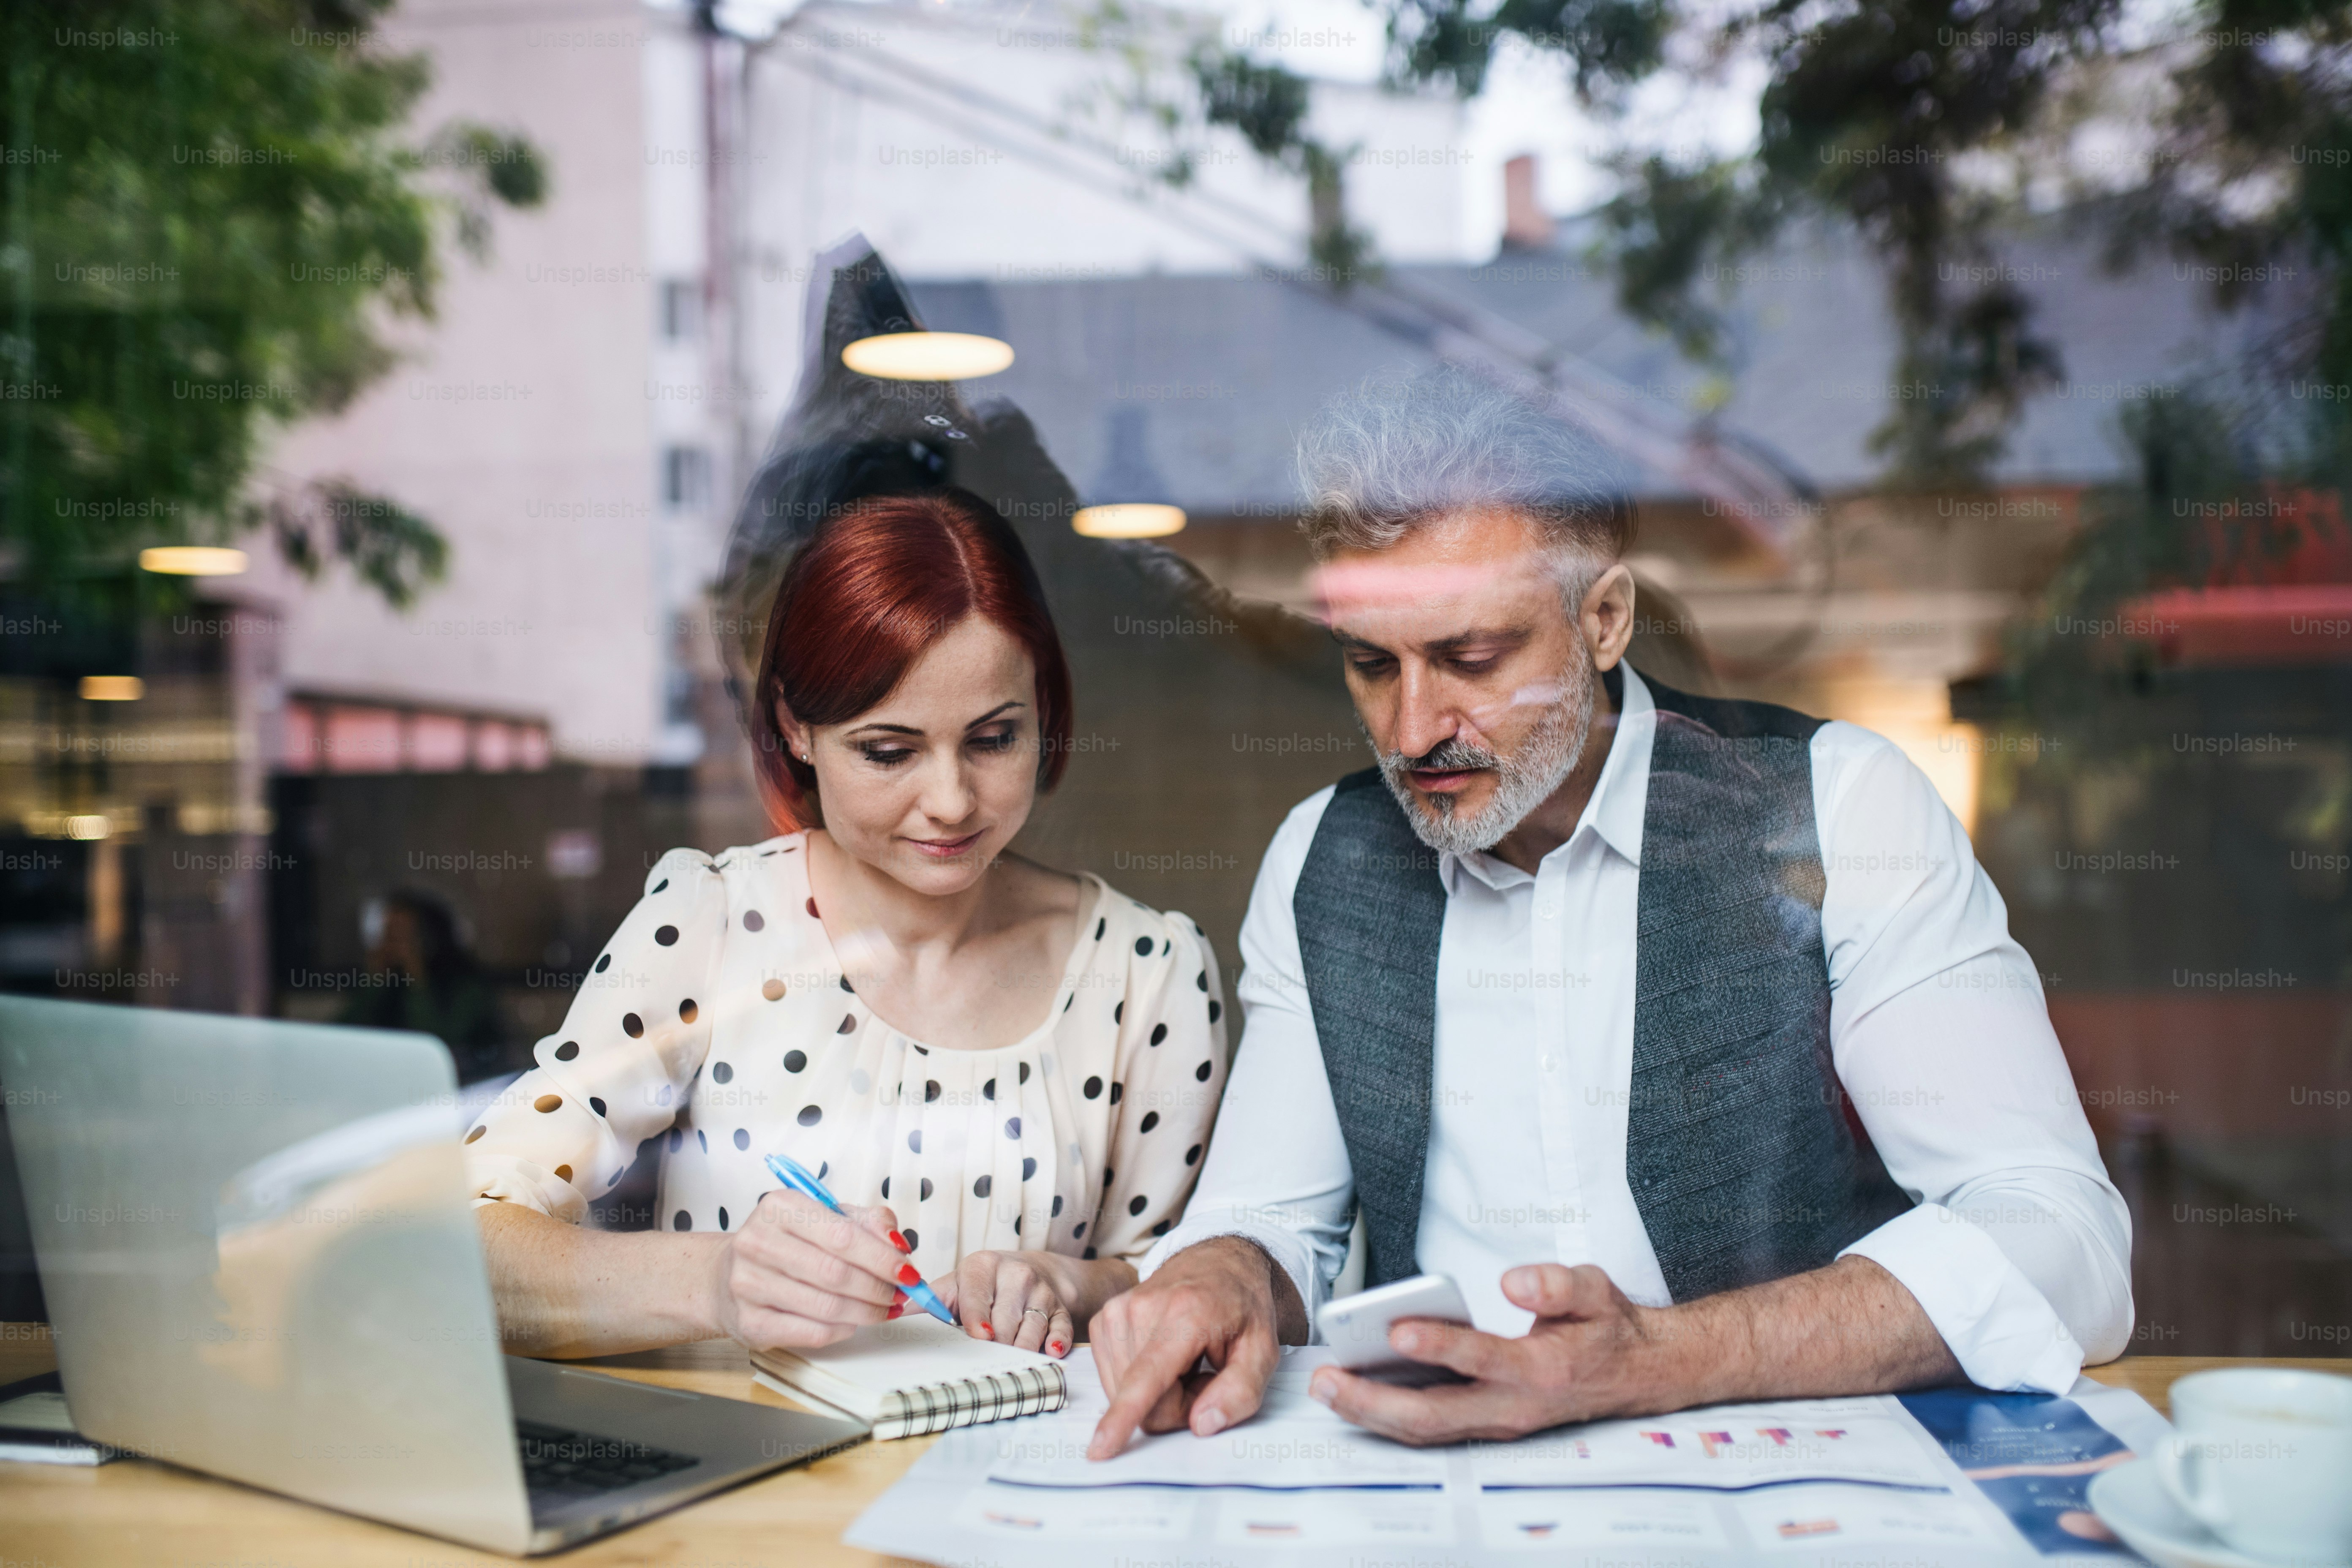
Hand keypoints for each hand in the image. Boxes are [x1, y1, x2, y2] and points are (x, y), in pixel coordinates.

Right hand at [708, 1189, 913, 1351]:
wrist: (728, 1274)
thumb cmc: (788, 1242)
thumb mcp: (826, 1217)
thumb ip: (867, 1221)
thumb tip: (898, 1244)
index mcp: (778, 1207)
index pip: (842, 1236)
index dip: (882, 1257)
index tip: (907, 1271)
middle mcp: (757, 1242)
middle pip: (836, 1274)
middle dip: (878, 1288)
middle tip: (900, 1294)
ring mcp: (748, 1285)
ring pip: (827, 1307)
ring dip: (866, 1312)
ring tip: (884, 1309)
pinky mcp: (749, 1323)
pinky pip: (811, 1333)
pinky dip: (842, 1330)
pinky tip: (853, 1322)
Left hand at [936, 1250, 1077, 1356]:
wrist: (1030, 1271)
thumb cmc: (984, 1285)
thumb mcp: (955, 1285)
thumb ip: (927, 1302)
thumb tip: (892, 1320)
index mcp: (982, 1266)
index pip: (977, 1293)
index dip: (976, 1316)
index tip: (979, 1335)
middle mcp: (1015, 1275)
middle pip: (1004, 1319)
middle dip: (996, 1344)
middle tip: (987, 1362)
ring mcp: (1041, 1292)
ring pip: (1031, 1328)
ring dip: (1021, 1350)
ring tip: (1013, 1365)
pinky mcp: (1060, 1308)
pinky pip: (1060, 1329)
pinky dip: (1057, 1343)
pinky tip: (1051, 1353)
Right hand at [1086, 1236, 1296, 1459]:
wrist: (1217, 1262)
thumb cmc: (1242, 1307)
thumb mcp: (1263, 1350)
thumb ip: (1241, 1391)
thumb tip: (1201, 1425)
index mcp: (1185, 1314)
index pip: (1147, 1377)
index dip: (1123, 1417)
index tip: (1100, 1448)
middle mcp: (1140, 1309)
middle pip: (1144, 1399)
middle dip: (1177, 1404)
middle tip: (1203, 1374)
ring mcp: (1115, 1313)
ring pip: (1126, 1394)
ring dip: (1159, 1392)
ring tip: (1185, 1361)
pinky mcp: (1103, 1322)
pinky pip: (1115, 1380)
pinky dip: (1142, 1380)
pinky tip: (1164, 1358)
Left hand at [1307, 1264, 1669, 1444]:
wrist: (1636, 1374)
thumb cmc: (1605, 1326)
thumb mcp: (1595, 1290)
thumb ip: (1557, 1284)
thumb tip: (1514, 1281)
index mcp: (1541, 1368)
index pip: (1481, 1358)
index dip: (1438, 1345)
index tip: (1395, 1328)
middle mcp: (1514, 1405)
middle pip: (1435, 1414)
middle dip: (1375, 1400)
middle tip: (1326, 1378)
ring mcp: (1497, 1421)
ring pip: (1426, 1431)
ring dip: (1372, 1414)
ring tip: (1326, 1387)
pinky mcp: (1486, 1424)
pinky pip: (1431, 1431)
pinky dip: (1389, 1419)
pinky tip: (1353, 1397)